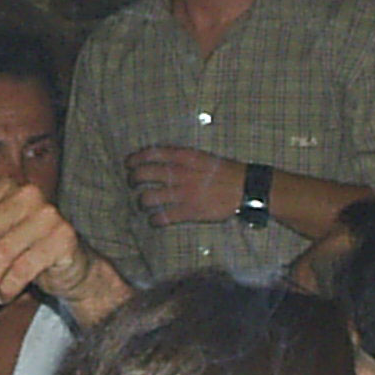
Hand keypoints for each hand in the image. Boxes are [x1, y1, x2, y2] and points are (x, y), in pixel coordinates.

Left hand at [125, 144, 242, 225]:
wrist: (245, 187)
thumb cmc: (224, 171)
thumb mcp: (201, 156)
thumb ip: (180, 157)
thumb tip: (159, 158)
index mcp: (183, 157)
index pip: (150, 154)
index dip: (135, 159)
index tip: (128, 164)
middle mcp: (179, 173)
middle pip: (143, 175)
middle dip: (133, 180)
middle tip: (133, 184)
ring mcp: (183, 193)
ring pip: (147, 198)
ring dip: (141, 201)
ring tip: (143, 203)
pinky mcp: (189, 211)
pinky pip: (162, 217)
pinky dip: (154, 220)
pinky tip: (154, 220)